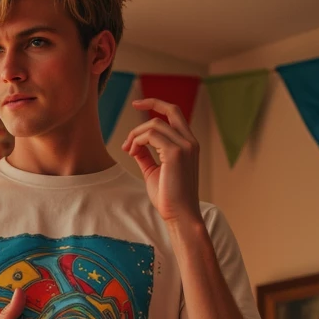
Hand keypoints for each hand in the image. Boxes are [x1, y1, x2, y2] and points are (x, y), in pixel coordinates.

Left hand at [121, 97, 200, 228]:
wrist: (180, 216)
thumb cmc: (168, 197)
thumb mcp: (153, 171)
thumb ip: (146, 156)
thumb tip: (134, 145)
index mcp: (188, 144)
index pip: (174, 113)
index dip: (156, 104)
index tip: (137, 103)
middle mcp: (190, 141)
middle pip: (166, 113)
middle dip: (145, 113)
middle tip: (128, 132)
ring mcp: (185, 146)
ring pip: (154, 125)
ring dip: (136, 135)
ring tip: (128, 151)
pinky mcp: (176, 153)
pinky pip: (151, 135)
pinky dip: (138, 141)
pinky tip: (132, 152)